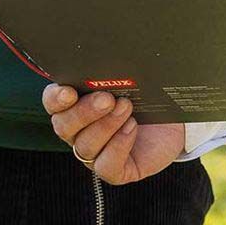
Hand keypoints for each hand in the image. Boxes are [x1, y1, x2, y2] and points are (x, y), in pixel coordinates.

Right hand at [42, 85, 185, 184]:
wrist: (172, 123)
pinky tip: (132, 128)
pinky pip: (105, 165)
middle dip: (84, 112)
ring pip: (85, 146)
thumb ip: (113, 72)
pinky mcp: (114, 170)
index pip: (53, 103)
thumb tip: (108, 54)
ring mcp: (95, 154)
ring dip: (106, 126)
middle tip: (107, 98)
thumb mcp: (129, 80)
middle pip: (64, 126)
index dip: (56, 99)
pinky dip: (118, 146)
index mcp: (75, 106)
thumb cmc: (145, 97)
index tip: (69, 91)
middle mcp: (79, 132)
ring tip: (127, 107)